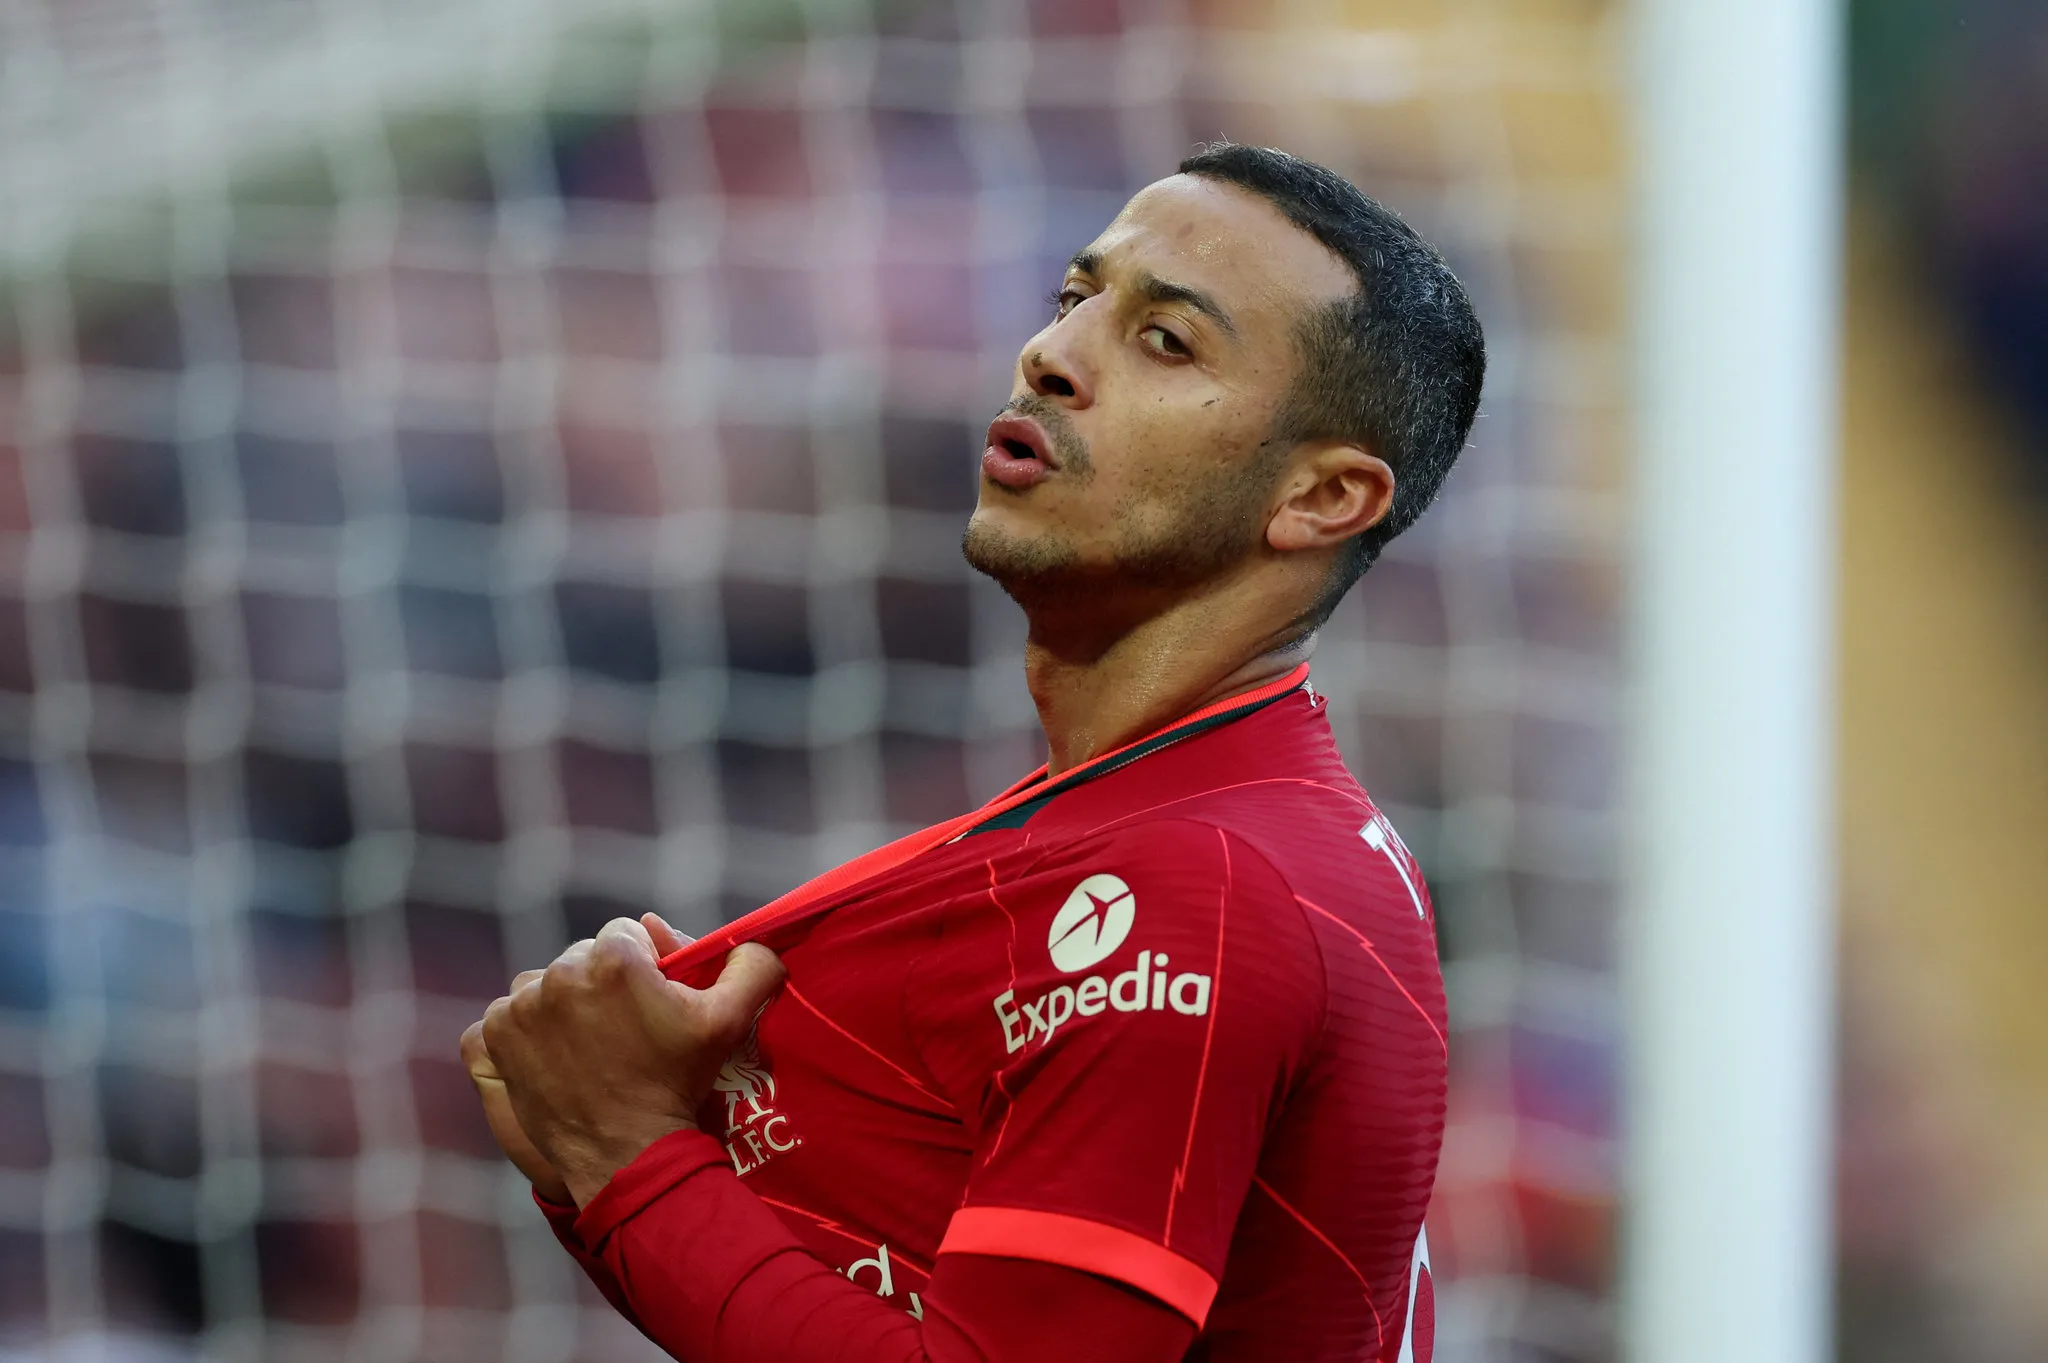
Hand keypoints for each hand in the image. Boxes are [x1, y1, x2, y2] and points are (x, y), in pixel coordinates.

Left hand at [475, 913, 785, 1206]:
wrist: (627, 1155)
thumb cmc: (677, 1084)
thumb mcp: (728, 1022)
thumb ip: (751, 967)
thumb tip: (756, 940)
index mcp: (614, 959)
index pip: (625, 934)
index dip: (643, 966)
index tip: (649, 1002)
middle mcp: (559, 975)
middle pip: (582, 958)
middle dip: (601, 983)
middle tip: (622, 1028)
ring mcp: (519, 1008)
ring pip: (543, 984)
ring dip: (561, 1005)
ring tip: (587, 1044)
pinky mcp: (491, 1039)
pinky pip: (503, 1014)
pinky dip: (520, 1030)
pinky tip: (548, 1053)